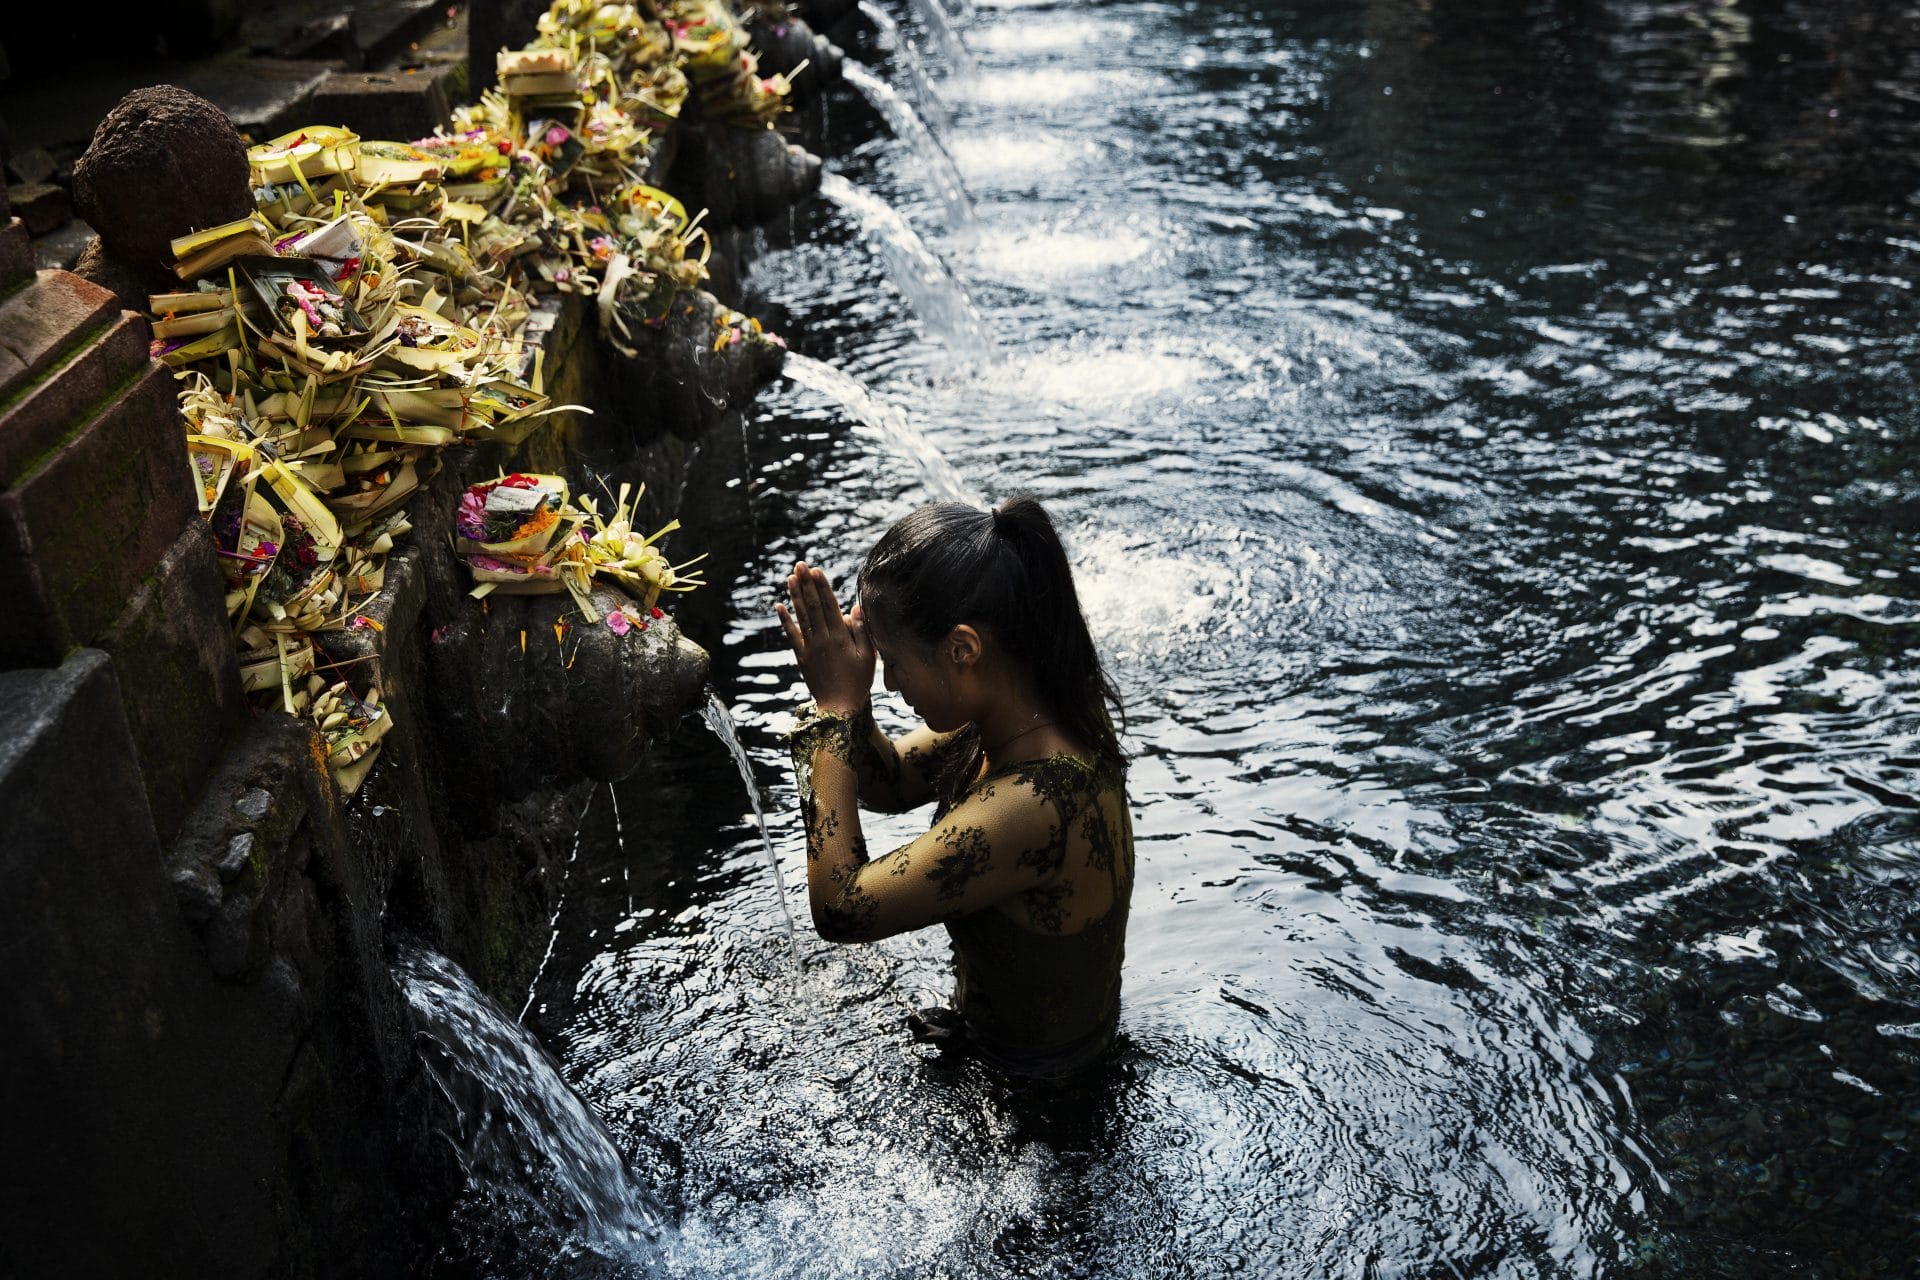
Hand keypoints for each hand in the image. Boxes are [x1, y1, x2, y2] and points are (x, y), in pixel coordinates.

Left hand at [776, 561, 873, 714]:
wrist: (839, 706)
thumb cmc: (858, 681)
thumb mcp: (868, 656)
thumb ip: (861, 631)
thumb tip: (854, 608)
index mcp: (840, 637)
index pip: (829, 605)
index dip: (822, 586)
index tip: (816, 571)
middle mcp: (822, 639)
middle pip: (813, 606)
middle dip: (806, 584)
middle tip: (800, 565)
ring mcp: (810, 647)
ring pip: (801, 616)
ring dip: (795, 596)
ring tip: (790, 578)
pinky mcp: (801, 657)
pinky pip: (792, 635)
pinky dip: (785, 620)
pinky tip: (779, 606)